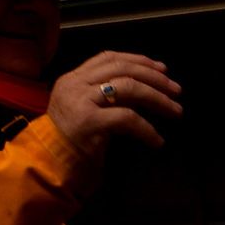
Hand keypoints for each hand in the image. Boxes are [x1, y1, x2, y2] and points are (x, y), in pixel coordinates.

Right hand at [49, 52, 182, 156]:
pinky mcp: (89, 122)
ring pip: (128, 87)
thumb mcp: (83, 109)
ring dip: (157, 99)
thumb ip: (104, 95)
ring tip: (175, 111)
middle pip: (122, 68)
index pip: (108, 58)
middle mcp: (75, 85)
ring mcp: (81, 101)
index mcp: (72, 79)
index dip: (137, 60)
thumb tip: (143, 87)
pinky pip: (127, 118)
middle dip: (154, 77)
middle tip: (176, 90)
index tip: (161, 69)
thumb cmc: (69, 142)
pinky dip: (147, 129)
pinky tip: (157, 141)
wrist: (48, 166)